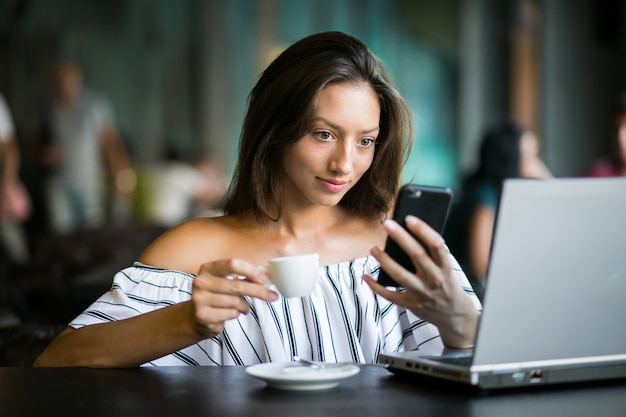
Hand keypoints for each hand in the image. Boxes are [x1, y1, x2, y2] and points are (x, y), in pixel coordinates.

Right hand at [190, 258, 278, 338]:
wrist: (195, 317)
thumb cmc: (217, 296)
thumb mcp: (225, 281)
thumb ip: (243, 277)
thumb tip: (267, 277)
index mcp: (208, 268)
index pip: (232, 264)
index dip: (251, 271)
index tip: (264, 279)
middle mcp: (201, 282)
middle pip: (237, 285)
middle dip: (259, 291)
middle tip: (273, 296)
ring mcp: (200, 299)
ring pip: (236, 302)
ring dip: (245, 306)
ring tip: (241, 306)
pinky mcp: (203, 315)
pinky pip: (231, 314)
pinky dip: (236, 314)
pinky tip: (230, 312)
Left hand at [365, 216, 478, 347]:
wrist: (455, 315)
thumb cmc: (446, 283)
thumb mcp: (445, 269)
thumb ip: (431, 255)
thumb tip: (405, 233)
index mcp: (446, 267)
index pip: (436, 245)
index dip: (423, 230)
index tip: (409, 218)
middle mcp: (436, 280)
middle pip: (417, 255)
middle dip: (401, 238)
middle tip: (387, 224)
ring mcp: (423, 294)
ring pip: (401, 275)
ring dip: (385, 261)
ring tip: (373, 248)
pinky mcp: (411, 304)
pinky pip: (390, 295)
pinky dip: (375, 285)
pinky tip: (365, 275)